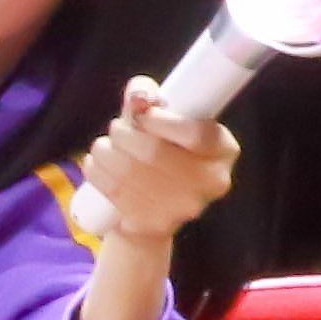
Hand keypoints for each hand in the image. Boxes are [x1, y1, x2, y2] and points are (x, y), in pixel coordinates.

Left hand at [80, 79, 237, 245]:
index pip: (196, 133)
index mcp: (223, 150)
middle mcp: (211, 182)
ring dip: (105, 151)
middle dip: (125, 134)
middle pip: (155, 152)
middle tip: (116, 129)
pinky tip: (96, 162)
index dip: (162, 120)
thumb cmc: (162, 154)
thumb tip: (138, 95)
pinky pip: (114, 190)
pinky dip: (97, 170)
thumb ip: (152, 101)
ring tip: (103, 146)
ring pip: (130, 171)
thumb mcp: (164, 123)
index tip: (142, 113)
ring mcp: (183, 208)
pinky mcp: (152, 224)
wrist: (151, 209)